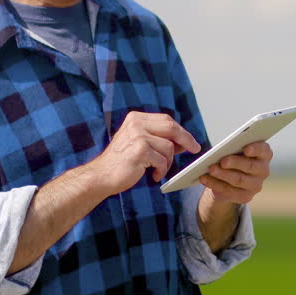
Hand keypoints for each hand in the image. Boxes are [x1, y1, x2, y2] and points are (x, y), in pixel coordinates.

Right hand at [86, 112, 200, 194]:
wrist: (101, 176)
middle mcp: (136, 123)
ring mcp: (138, 135)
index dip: (181, 131)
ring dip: (167, 162)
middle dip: (186, 139)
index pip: (166, 120)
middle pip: (171, 127)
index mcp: (136, 118)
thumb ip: (158, 139)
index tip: (191, 141)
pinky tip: (153, 175)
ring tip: (157, 170)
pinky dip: (161, 170)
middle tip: (194, 149)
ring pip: (168, 146)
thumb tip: (183, 141)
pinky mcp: (139, 150)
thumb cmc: (121, 162)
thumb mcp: (140, 144)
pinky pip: (162, 160)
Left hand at [199, 140, 272, 204]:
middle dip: (235, 163)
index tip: (246, 149)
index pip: (263, 150)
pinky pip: (229, 191)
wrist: (230, 178)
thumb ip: (233, 147)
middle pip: (250, 166)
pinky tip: (204, 178)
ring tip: (210, 169)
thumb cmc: (234, 157)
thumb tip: (221, 150)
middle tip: (222, 161)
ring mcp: (256, 185)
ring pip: (238, 180)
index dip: (255, 149)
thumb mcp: (235, 150)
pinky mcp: (245, 197)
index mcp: (264, 154)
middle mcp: (263, 170)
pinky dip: (215, 184)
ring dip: (223, 174)